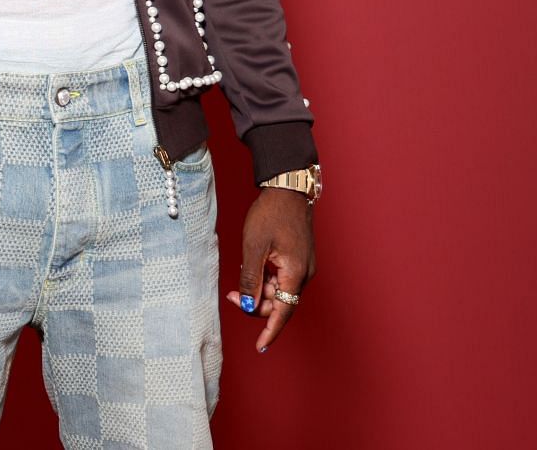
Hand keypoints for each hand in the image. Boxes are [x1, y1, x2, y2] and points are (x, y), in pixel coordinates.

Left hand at [225, 187, 315, 351]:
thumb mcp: (253, 247)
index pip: (283, 312)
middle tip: (232, 296)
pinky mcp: (298, 259)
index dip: (270, 330)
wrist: (286, 190)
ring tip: (241, 273)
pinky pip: (281, 279)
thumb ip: (251, 278)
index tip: (259, 347)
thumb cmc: (270, 214)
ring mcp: (302, 266)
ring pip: (279, 291)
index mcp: (295, 273)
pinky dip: (266, 280)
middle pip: (280, 303)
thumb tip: (247, 305)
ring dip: (260, 291)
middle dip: (256, 305)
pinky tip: (252, 266)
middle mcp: (303, 274)